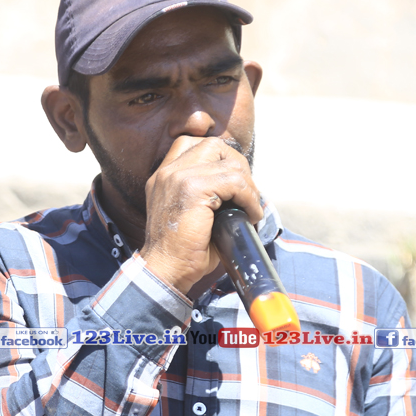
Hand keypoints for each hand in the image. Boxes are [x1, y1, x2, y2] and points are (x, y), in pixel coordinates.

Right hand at [140, 136, 262, 295]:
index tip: (233, 185)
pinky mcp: (192, 188)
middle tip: (246, 195)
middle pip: (214, 145)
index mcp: (164, 175)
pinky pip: (234, 181)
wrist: (165, 271)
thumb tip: (243, 188)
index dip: (221, 159)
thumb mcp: (191, 213)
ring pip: (228, 162)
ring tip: (250, 208)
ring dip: (247, 185)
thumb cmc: (183, 251)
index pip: (195, 144)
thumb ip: (207, 194)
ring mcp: (178, 177)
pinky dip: (249, 198)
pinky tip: (250, 215)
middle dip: (238, 167)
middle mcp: (167, 171)